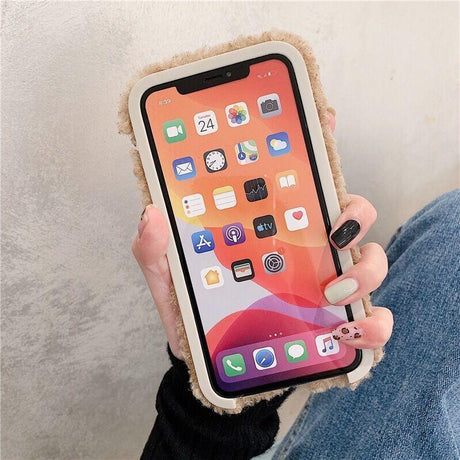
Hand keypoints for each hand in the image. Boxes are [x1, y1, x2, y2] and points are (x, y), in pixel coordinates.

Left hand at [132, 110, 392, 358]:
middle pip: (351, 212)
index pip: (300, 179)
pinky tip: (350, 328)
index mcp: (270, 226)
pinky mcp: (335, 323)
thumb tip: (153, 213)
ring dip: (365, 268)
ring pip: (370, 259)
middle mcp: (305, 248)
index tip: (325, 118)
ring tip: (332, 289)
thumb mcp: (169, 275)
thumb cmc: (194, 308)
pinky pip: (371, 319)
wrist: (209, 358)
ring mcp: (325, 282)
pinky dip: (372, 323)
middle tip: (333, 229)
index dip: (318, 143)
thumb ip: (156, 246)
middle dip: (355, 211)